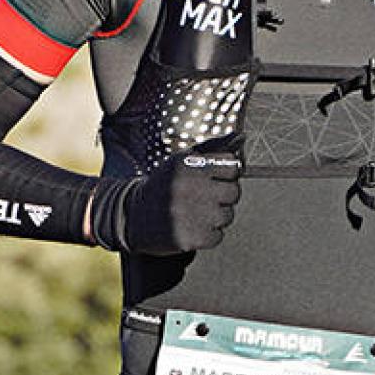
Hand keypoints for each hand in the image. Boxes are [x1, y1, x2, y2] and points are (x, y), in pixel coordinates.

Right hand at [90, 138, 241, 254]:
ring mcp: (188, 214)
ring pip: (227, 216)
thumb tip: (242, 137)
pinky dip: (207, 235)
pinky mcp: (188, 238)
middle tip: (204, 199)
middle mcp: (188, 187)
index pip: (232, 167)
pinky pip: (217, 236)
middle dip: (223, 197)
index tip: (213, 180)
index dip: (225, 175)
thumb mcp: (180, 162)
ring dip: (215, 217)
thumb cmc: (163, 187)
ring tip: (195, 214)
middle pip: (234, 192)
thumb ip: (211, 149)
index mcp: (187, 165)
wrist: (132, 217)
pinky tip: (191, 227)